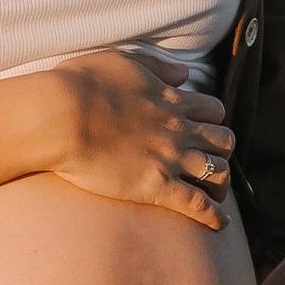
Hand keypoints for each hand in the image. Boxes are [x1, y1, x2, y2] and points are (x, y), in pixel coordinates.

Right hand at [0, 49, 233, 223]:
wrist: (59, 116)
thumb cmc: (80, 84)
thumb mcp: (122, 60)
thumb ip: (157, 66)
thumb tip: (184, 74)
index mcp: (170, 99)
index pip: (214, 110)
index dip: (212, 120)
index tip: (201, 129)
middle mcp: (178, 129)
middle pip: (224, 141)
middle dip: (222, 151)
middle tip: (211, 161)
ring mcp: (170, 158)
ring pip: (219, 172)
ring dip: (222, 183)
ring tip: (216, 195)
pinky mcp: (156, 186)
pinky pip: (199, 204)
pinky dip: (214, 216)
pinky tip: (219, 224)